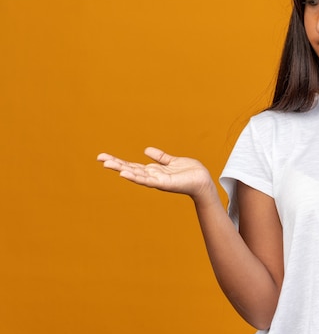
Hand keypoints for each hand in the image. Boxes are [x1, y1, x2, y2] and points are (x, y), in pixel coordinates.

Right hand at [97, 147, 216, 200]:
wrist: (203, 181)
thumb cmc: (190, 172)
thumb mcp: (172, 161)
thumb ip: (160, 157)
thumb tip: (146, 150)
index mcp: (153, 171)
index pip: (132, 165)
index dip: (118, 161)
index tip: (104, 157)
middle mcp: (152, 177)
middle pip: (130, 169)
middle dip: (115, 164)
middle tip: (99, 158)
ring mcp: (157, 181)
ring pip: (136, 175)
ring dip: (121, 169)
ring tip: (108, 164)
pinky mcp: (164, 183)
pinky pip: (147, 180)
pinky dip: (135, 177)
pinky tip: (124, 173)